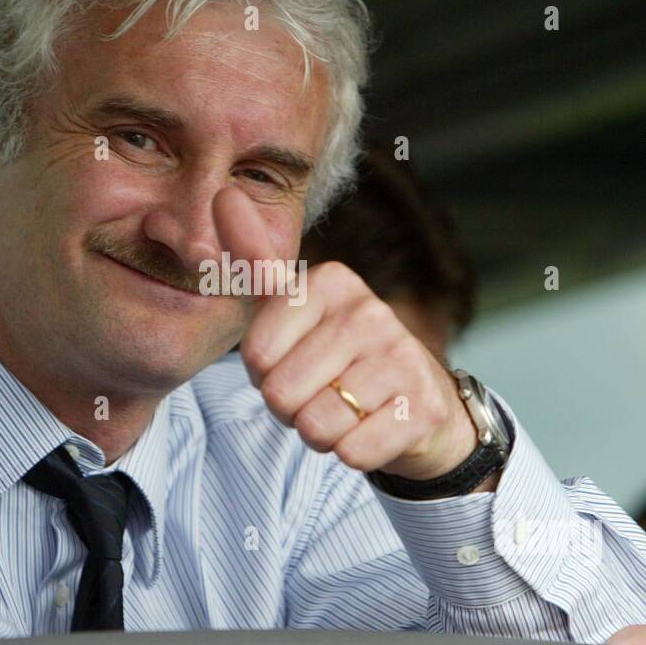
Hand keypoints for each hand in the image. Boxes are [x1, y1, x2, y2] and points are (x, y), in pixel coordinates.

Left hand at [213, 187, 476, 480]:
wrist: (417, 404)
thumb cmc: (338, 355)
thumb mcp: (291, 308)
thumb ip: (252, 260)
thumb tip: (223, 192)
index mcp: (332, 282)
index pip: (256, 355)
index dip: (265, 375)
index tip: (294, 361)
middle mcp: (370, 310)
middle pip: (281, 395)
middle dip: (292, 409)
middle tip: (322, 391)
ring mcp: (402, 356)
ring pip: (316, 426)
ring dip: (321, 433)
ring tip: (346, 410)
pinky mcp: (422, 406)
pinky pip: (353, 451)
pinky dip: (353, 452)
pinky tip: (373, 429)